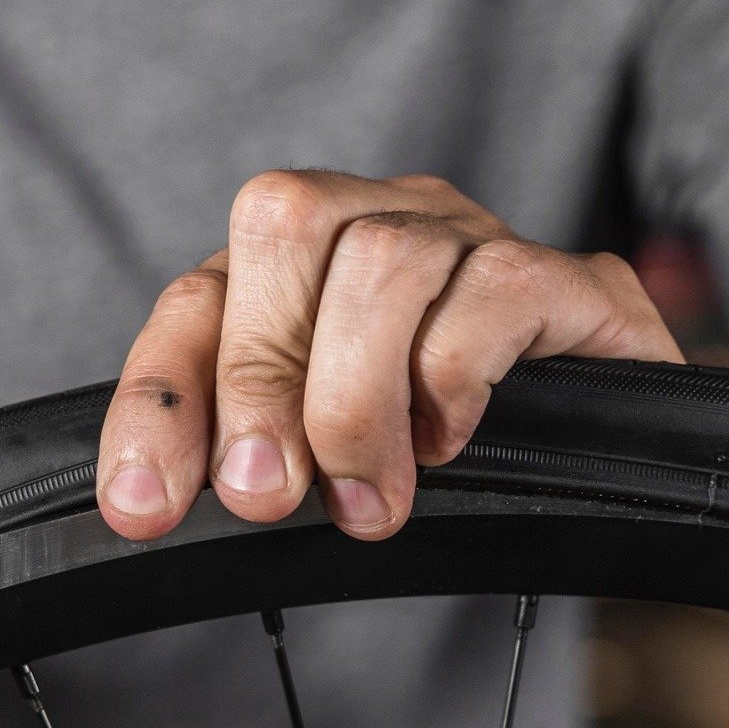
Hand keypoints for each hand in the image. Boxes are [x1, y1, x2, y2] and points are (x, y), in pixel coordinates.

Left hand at [98, 169, 681, 541]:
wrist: (588, 449)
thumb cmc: (421, 450)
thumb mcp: (305, 457)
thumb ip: (237, 455)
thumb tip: (148, 501)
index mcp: (286, 269)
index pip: (193, 300)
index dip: (158, 400)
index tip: (141, 504)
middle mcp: (369, 223)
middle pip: (279, 230)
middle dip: (257, 384)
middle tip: (266, 496)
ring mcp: (465, 236)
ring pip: (382, 260)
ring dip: (356, 401)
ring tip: (367, 496)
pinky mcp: (560, 274)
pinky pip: (491, 292)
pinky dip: (451, 382)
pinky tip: (447, 438)